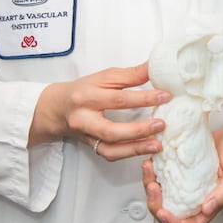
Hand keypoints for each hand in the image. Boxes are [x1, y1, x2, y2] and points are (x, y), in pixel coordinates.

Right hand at [28, 63, 170, 160]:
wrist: (58, 108)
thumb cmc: (83, 90)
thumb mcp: (104, 77)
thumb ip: (130, 74)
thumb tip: (154, 67)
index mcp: (87, 97)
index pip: (118, 99)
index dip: (144, 98)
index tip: (165, 96)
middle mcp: (84, 119)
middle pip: (111, 130)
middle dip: (138, 130)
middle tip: (161, 124)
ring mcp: (87, 136)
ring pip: (109, 149)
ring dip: (135, 148)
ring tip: (157, 144)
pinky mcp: (91, 146)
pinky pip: (109, 155)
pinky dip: (128, 154)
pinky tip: (145, 150)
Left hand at [144, 122, 222, 222]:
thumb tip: (207, 209)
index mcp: (211, 203)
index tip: (163, 212)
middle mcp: (196, 197)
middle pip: (170, 212)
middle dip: (156, 203)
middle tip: (152, 186)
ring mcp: (187, 184)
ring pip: (163, 195)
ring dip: (151, 186)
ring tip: (148, 169)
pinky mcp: (181, 170)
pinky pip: (164, 176)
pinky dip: (154, 171)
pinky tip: (152, 160)